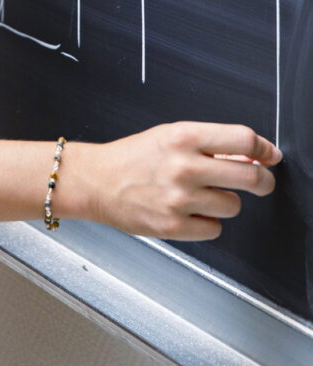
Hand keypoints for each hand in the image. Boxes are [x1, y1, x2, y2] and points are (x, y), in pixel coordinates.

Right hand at [75, 122, 281, 240]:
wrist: (96, 181)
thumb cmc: (132, 157)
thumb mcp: (170, 136)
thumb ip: (210, 145)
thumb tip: (251, 156)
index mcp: (183, 137)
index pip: (244, 139)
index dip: (264, 149)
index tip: (269, 155)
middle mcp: (184, 166)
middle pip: (250, 177)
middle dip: (262, 181)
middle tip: (260, 181)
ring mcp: (180, 199)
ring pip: (234, 205)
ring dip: (225, 201)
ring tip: (202, 195)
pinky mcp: (174, 226)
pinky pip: (215, 229)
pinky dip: (207, 222)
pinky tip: (188, 211)